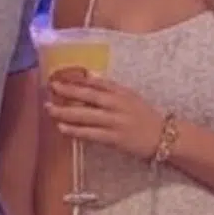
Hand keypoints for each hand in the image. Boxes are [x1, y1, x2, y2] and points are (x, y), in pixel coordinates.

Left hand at [45, 76, 165, 161]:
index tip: (60, 76)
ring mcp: (115, 122)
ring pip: (85, 115)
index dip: (76, 80)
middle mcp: (117, 104)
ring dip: (65, 111)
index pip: (95, 83)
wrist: (164, 136)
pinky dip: (75, 130)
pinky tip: (62, 127)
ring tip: (50, 109)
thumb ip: (110, 87)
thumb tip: (89, 76)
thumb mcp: (130, 96)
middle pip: (88, 96)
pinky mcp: (114, 139)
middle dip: (68, 91)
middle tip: (51, 88)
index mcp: (121, 92)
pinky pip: (90, 134)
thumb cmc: (145, 116)